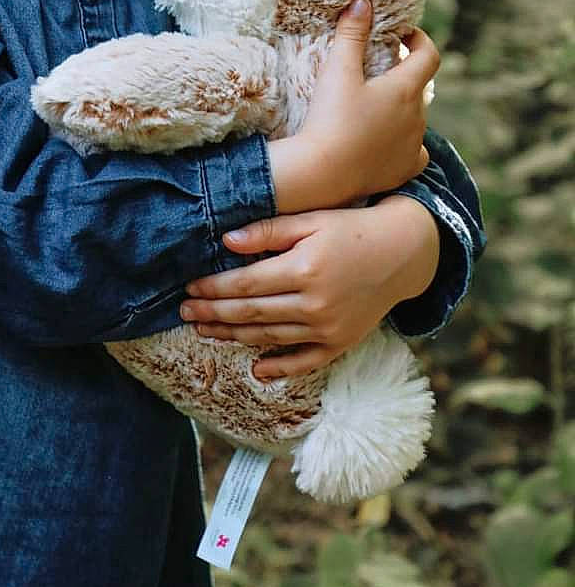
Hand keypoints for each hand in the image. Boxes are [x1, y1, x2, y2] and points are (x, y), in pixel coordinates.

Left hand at [179, 198, 440, 378]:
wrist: (401, 253)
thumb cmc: (350, 228)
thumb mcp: (310, 219)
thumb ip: (268, 231)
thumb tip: (226, 241)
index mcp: (303, 269)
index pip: (245, 284)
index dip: (213, 287)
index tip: (189, 287)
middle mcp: (314, 304)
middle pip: (251, 313)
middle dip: (213, 313)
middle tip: (184, 313)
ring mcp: (328, 329)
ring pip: (269, 336)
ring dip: (233, 335)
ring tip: (205, 331)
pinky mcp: (340, 343)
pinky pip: (304, 361)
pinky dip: (279, 367)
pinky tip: (256, 368)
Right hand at [266, 0, 439, 212]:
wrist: (323, 172)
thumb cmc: (331, 118)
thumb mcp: (338, 70)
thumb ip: (351, 33)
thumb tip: (363, 2)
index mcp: (406, 90)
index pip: (429, 56)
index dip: (419, 39)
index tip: (403, 34)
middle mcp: (417, 118)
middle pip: (418, 87)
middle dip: (402, 75)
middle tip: (376, 70)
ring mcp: (413, 146)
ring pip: (414, 119)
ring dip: (400, 108)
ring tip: (371, 106)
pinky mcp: (404, 170)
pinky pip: (414, 150)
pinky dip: (403, 141)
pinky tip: (385, 141)